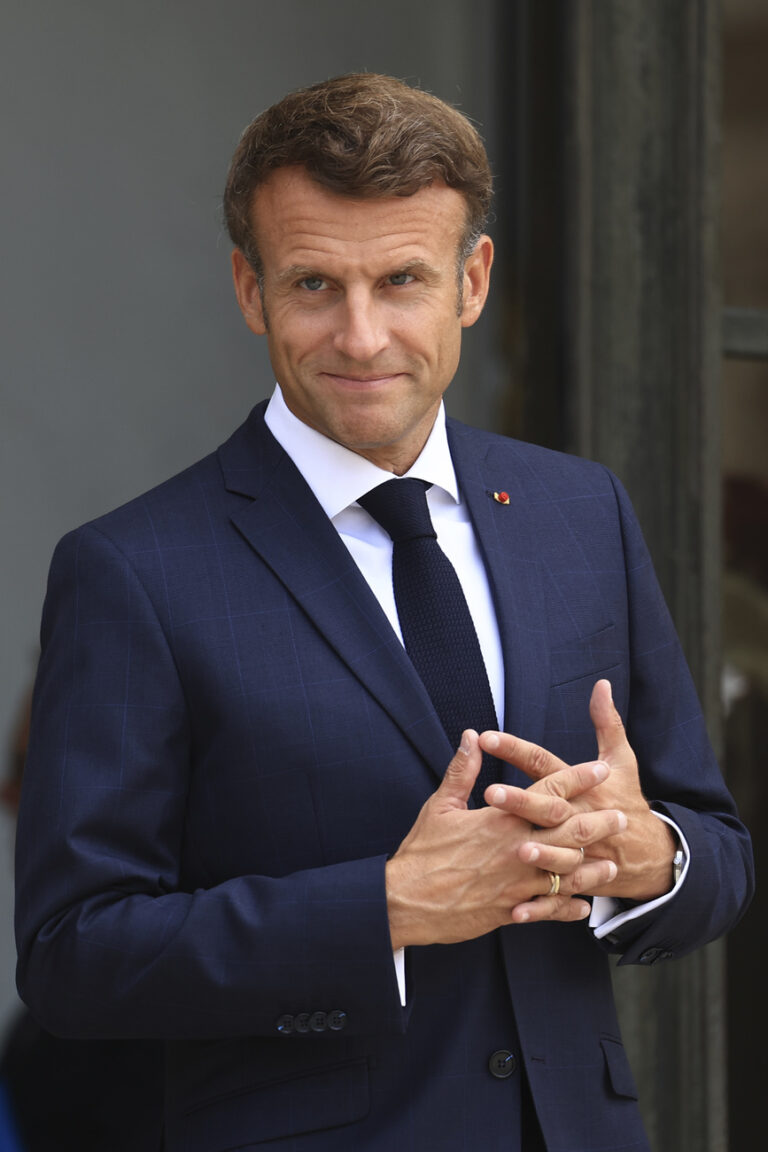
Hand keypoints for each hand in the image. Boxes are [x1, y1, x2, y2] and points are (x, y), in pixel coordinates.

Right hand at [385, 729, 620, 948]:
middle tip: (622, 816)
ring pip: (567, 875)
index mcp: (502, 820)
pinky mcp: (511, 911)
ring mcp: (517, 883)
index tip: (598, 769)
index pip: (549, 792)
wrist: (405, 901)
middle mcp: (516, 850)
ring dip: (592, 870)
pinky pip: (549, 910)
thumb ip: (462, 771)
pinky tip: (581, 907)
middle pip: (571, 833)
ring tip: (611, 864)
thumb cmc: (421, 852)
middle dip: (599, 823)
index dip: (577, 779)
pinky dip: (568, 909)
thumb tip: (471, 737)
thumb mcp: (439, 806)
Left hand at [479, 679, 676, 901]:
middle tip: (490, 792)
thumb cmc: (627, 798)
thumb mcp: (622, 760)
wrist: (653, 853)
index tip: (486, 735)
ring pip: (558, 853)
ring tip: (514, 846)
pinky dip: (539, 907)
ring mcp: (581, 853)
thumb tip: (601, 685)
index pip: (544, 763)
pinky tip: (513, 910)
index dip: (516, 749)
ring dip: (539, 851)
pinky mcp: (579, 882)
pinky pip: (557, 897)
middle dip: (521, 800)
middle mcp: (578, 817)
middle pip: (548, 807)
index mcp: (581, 787)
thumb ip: (606, 722)